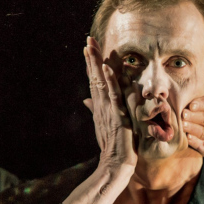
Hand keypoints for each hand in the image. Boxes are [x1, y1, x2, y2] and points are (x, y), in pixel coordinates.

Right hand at [83, 37, 136, 168]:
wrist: (115, 164)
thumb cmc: (112, 146)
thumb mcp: (103, 125)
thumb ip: (95, 110)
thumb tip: (86, 99)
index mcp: (99, 107)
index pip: (94, 81)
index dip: (91, 65)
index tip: (88, 49)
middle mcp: (101, 105)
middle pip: (94, 77)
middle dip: (91, 58)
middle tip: (88, 39)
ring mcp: (108, 110)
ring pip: (101, 82)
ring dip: (97, 64)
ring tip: (92, 47)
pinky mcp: (117, 115)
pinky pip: (114, 95)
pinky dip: (110, 81)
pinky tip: (107, 68)